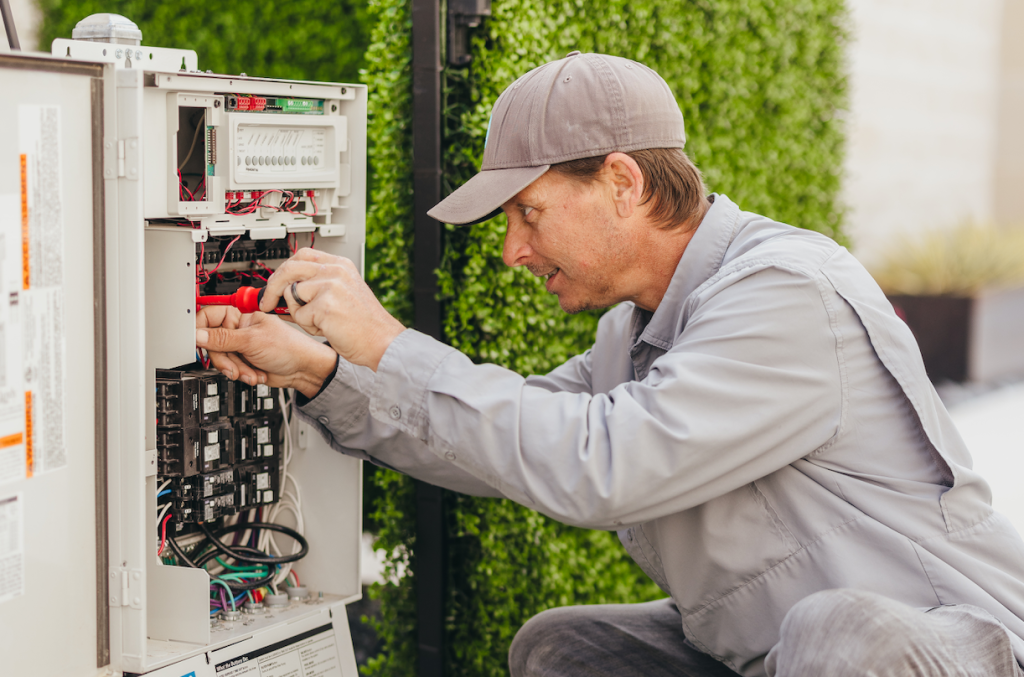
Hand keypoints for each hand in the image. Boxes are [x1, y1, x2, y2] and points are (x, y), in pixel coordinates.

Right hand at [195, 305, 337, 397]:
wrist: (303, 370)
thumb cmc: (289, 348)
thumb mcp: (252, 341)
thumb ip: (223, 339)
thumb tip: (197, 335)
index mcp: (241, 316)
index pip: (210, 317)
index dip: (200, 328)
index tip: (196, 341)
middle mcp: (239, 330)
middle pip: (212, 342)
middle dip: (224, 357)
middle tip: (233, 366)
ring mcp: (240, 347)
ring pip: (221, 358)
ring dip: (235, 369)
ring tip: (250, 372)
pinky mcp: (243, 362)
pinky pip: (230, 369)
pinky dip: (241, 374)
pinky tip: (255, 374)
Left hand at [259, 248, 405, 370]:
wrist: (382, 341)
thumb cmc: (364, 325)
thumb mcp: (340, 297)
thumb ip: (314, 289)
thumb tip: (280, 294)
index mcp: (340, 265)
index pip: (302, 255)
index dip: (284, 269)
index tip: (275, 282)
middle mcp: (336, 271)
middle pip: (290, 269)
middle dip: (273, 287)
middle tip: (266, 303)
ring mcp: (330, 286)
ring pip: (292, 295)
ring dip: (299, 313)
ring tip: (320, 322)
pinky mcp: (325, 305)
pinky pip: (299, 315)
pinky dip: (308, 326)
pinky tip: (328, 328)